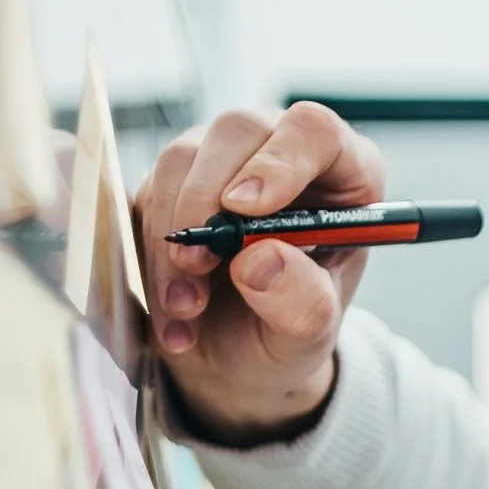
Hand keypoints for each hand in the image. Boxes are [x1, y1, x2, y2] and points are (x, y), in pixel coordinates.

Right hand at [137, 101, 385, 446]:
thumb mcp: (309, 336)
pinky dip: (149, 257)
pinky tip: (172, 314)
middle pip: (238, 131)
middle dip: (206, 201)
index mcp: (343, 174)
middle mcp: (281, 151)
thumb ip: (302, 303)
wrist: (240, 358)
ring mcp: (223, 161)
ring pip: (180, 160)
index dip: (279, 160)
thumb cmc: (288, 331)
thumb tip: (260, 260)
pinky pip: (146, 195)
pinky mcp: (173, 183)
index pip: (314, 130)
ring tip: (187, 308)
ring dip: (173, 238)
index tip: (245, 209)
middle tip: (197, 266)